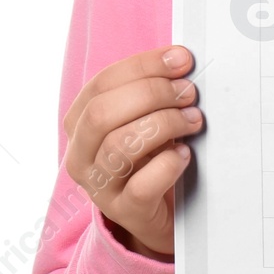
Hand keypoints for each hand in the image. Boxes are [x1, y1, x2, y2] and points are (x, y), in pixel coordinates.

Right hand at [63, 44, 202, 261]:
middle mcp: (80, 155)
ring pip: (120, 146)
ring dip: (164, 124)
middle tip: (189, 93)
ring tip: (193, 120)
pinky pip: (141, 185)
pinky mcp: (124, 211)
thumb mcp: (144, 120)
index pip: (103, 83)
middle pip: (103, 113)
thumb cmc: (151, 156)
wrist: (156, 214)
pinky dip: (168, 164)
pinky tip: (185, 155)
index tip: (182, 59)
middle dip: (152, 94)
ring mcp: (98, 186)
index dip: (144, 66)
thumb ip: (153, 92)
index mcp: (80, 123)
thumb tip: (181, 59)